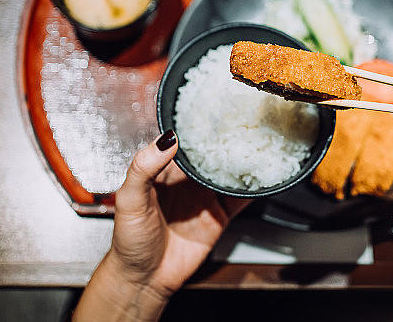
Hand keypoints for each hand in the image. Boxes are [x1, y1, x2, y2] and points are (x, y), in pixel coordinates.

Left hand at [73, 130, 249, 321]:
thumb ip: (143, 168)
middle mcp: (185, 181)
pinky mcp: (218, 216)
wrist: (143, 280)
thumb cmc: (129, 241)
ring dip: (242, 160)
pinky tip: (263, 175)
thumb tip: (165, 140)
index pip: (182, 143)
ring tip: (258, 142)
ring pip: (228, 173)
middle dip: (225, 140)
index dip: (196, 128)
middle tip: (243, 122)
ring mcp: (204, 198)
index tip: (211, 112)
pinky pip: (239, 198)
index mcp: (162, 171)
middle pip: (210, 154)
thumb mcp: (130, 200)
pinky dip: (252, 188)